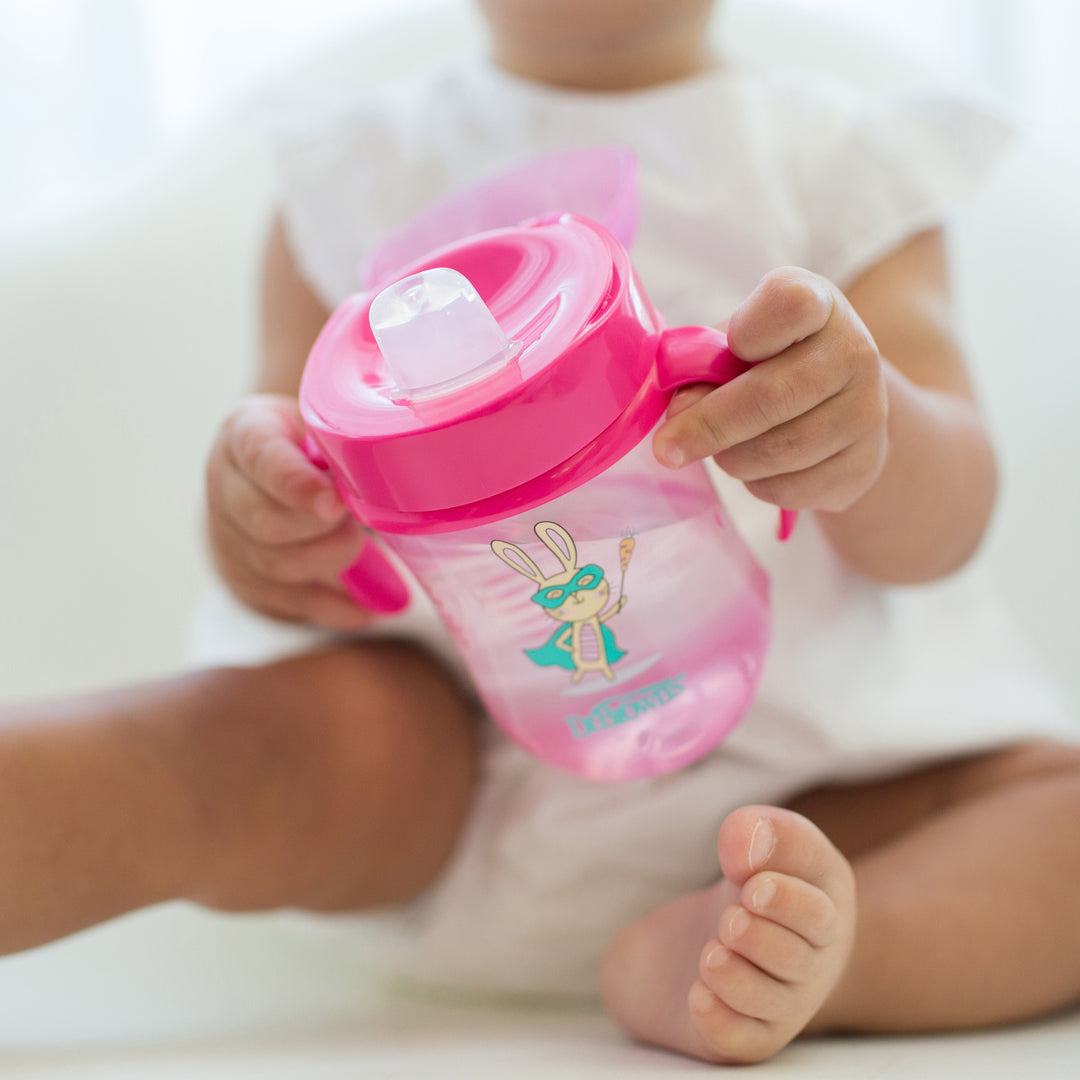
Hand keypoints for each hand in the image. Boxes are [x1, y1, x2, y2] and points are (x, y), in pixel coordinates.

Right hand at [206, 394, 371, 628]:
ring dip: (330, 562)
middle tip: (357, 520)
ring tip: (360, 545)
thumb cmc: (306, 441)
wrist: (264, 471)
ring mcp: (227, 536)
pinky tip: (368, 610)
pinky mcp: (244, 577)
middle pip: (267, 524)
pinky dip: (334, 608)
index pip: (261, 457)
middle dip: (323, 530)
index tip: (334, 503)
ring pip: (275, 566)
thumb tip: (384, 471)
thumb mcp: (317, 421)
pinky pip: (288, 601)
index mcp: (244, 432)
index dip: (297, 485)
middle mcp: (225, 485)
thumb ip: (339, 441)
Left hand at [653, 268, 888, 513]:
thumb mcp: (734, 346)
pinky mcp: (864, 465)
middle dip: (708, 427)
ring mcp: (868, 411)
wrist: (837, 405)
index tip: (731, 345)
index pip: (790, 304)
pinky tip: (757, 466)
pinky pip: (790, 488)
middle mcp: (855, 351)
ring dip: (731, 457)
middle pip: (773, 396)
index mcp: (818, 303)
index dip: (749, 331)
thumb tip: (681, 412)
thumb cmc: (768, 363)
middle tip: (665, 448)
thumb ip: (702, 367)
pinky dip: (756, 484)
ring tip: (721, 448)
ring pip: (779, 450)